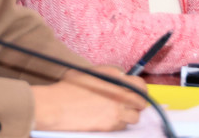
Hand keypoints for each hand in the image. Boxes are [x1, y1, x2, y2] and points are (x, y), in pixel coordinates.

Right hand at [31, 66, 146, 131]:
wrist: (56, 106)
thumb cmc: (68, 88)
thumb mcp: (90, 72)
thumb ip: (109, 73)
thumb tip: (121, 76)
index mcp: (115, 78)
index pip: (140, 84)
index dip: (140, 89)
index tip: (136, 92)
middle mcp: (120, 94)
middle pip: (141, 102)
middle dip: (137, 103)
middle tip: (129, 104)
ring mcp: (116, 111)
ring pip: (135, 117)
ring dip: (129, 115)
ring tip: (117, 113)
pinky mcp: (111, 126)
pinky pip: (122, 127)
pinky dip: (119, 124)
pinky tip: (108, 120)